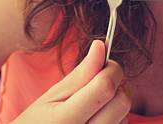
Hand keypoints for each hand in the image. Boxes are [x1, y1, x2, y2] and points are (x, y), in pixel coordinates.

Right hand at [13, 39, 130, 123]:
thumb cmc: (38, 121)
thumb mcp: (52, 96)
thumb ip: (80, 74)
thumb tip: (100, 46)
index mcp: (66, 120)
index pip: (105, 88)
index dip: (112, 69)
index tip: (107, 62)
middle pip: (121, 103)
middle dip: (117, 85)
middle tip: (100, 81)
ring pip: (124, 117)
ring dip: (115, 104)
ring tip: (94, 104)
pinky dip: (115, 119)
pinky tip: (97, 118)